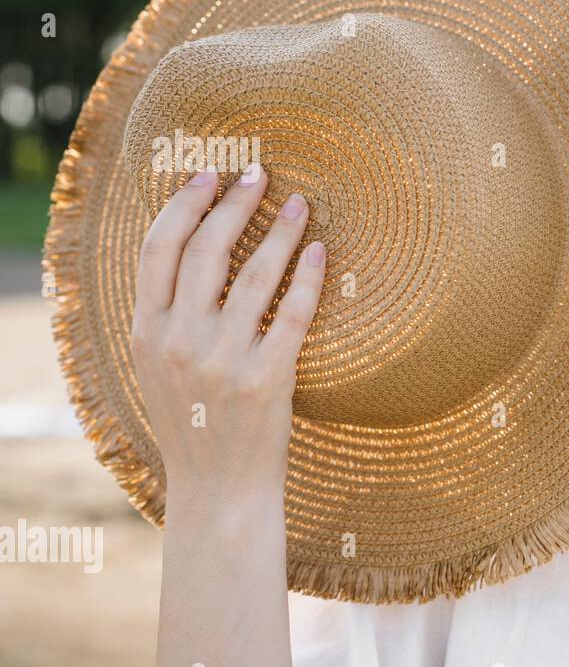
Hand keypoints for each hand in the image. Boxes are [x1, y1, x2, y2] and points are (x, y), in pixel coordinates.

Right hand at [129, 163, 325, 515]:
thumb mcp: (157, 369)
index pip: (158, 249)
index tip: (210, 175)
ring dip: (281, 231)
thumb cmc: (194, 424)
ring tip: (302, 204)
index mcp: (146, 333)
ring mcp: (223, 361)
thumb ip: (165, 316)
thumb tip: (187, 249)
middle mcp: (180, 342)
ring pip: (255, 275)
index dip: (185, 204)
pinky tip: (322, 252)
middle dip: (235, 203)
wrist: (220, 492)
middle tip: (260, 174)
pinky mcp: (267, 380)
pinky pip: (294, 314)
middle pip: (206, 250)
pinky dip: (310, 277)